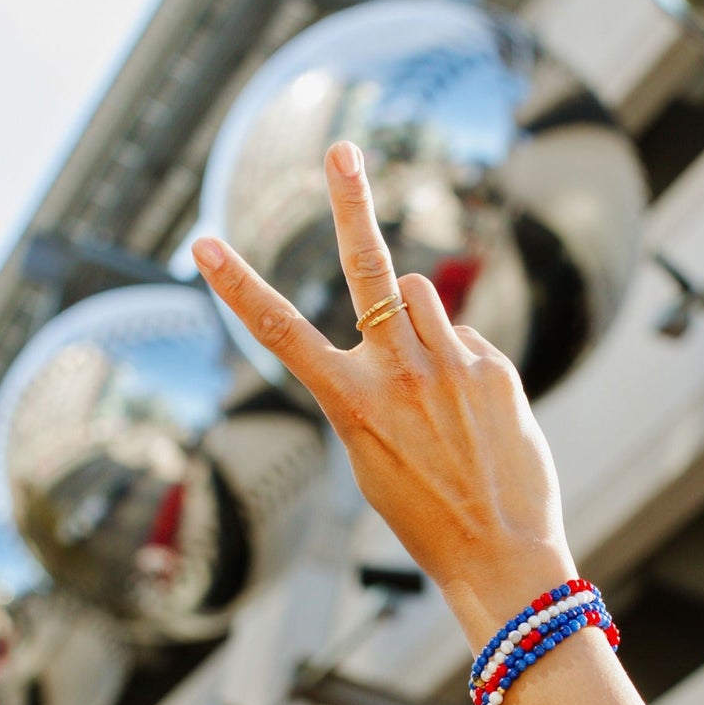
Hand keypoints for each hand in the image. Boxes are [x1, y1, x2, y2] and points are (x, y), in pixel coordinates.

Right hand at [191, 140, 576, 651]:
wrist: (500, 554)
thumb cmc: (425, 512)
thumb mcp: (373, 455)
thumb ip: (379, 382)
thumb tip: (411, 322)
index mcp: (349, 404)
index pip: (279, 332)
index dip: (237, 285)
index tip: (203, 242)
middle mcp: (397, 374)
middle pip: (368, 269)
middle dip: (349, 204)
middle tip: (342, 150)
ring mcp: (450, 365)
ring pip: (419, 293)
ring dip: (414, 316)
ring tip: (429, 377)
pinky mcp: (493, 366)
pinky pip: (463, 334)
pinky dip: (459, 358)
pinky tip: (472, 412)